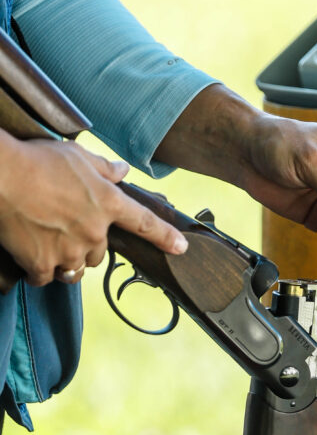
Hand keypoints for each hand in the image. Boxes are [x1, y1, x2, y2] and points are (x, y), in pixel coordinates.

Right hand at [0, 132, 187, 286]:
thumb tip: (123, 170)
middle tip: (64, 229)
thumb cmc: (37, 161)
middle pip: (100, 254)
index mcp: (107, 203)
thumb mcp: (77, 156)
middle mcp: (94, 231)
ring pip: (76, 270)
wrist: (2, 177)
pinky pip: (47, 278)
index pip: (145, 223)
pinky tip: (29, 257)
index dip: (166, 237)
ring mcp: (69, 250)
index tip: (181, 248)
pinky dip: (39, 271)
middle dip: (86, 246)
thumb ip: (103, 167)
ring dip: (67, 263)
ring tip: (49, 246)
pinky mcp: (43, 264)